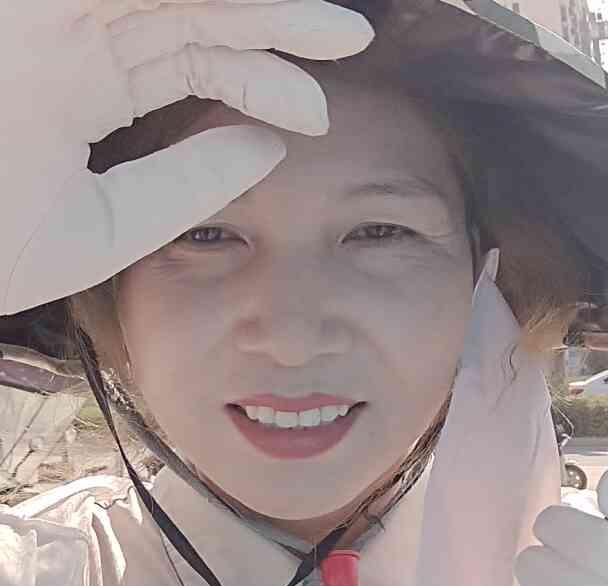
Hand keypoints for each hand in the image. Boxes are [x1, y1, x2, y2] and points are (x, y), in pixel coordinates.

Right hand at [0, 0, 373, 314]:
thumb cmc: (3, 246)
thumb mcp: (112, 223)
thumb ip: (185, 184)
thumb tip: (267, 151)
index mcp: (88, 84)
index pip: (190, 58)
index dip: (261, 77)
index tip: (317, 114)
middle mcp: (76, 39)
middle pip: (196, 11)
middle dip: (277, 23)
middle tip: (349, 39)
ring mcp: (53, 17)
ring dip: (251, 4)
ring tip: (326, 25)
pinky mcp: (36, 10)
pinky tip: (257, 9)